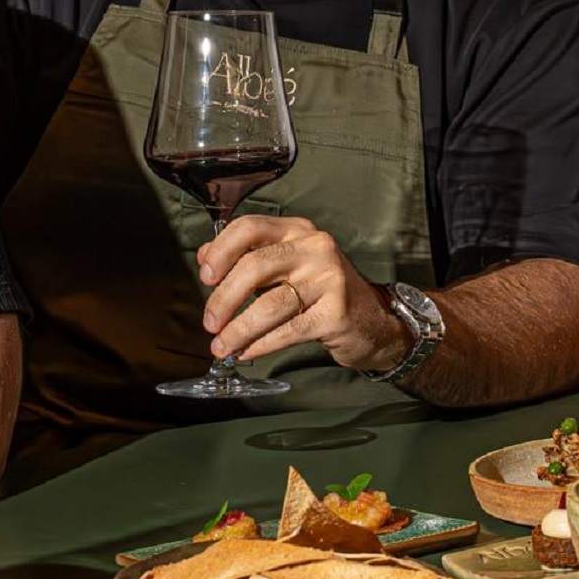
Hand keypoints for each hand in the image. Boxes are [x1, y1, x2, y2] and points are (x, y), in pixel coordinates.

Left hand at [197, 215, 406, 373]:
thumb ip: (247, 257)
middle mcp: (315, 248)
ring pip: (269, 304)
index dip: (221, 251)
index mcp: (298, 230)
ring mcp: (329, 279)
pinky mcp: (336, 313)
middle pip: (255, 266)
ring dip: (238, 329)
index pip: (250, 227)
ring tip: (222, 347)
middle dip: (224, 298)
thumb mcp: (286, 266)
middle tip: (210, 323)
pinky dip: (261, 344)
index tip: (205, 278)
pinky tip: (247, 352)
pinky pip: (288, 331)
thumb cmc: (321, 291)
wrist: (373, 319)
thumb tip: (206, 258)